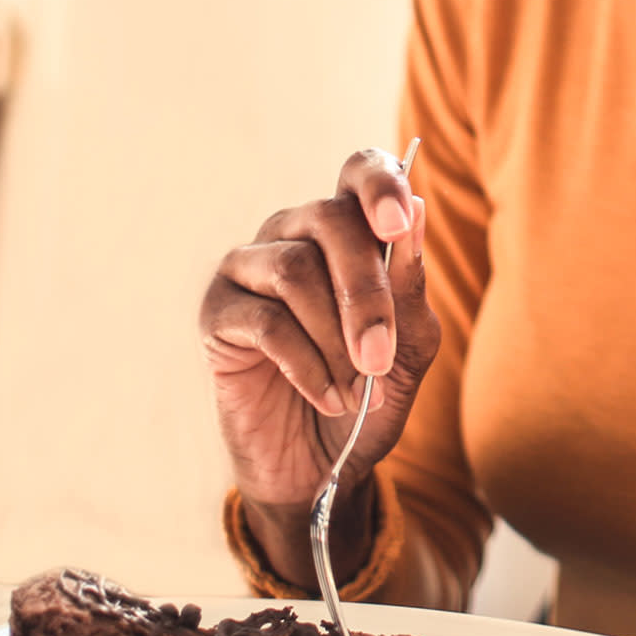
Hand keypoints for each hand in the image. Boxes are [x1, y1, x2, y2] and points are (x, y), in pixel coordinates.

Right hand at [199, 147, 438, 526]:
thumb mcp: (409, 347)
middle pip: (330, 221)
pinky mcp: (218, 312)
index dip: (380, 184)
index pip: (361, 171)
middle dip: (367, 292)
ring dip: (337, 339)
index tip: (399, 223)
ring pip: (295, 270)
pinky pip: (266, 321)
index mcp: (349, 230)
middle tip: (382, 357)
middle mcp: (296, 233)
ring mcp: (251, 268)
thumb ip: (410, 286)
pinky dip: (308, 366)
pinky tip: (328, 397)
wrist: (322, 465)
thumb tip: (417, 212)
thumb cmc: (368, 396)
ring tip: (357, 389)